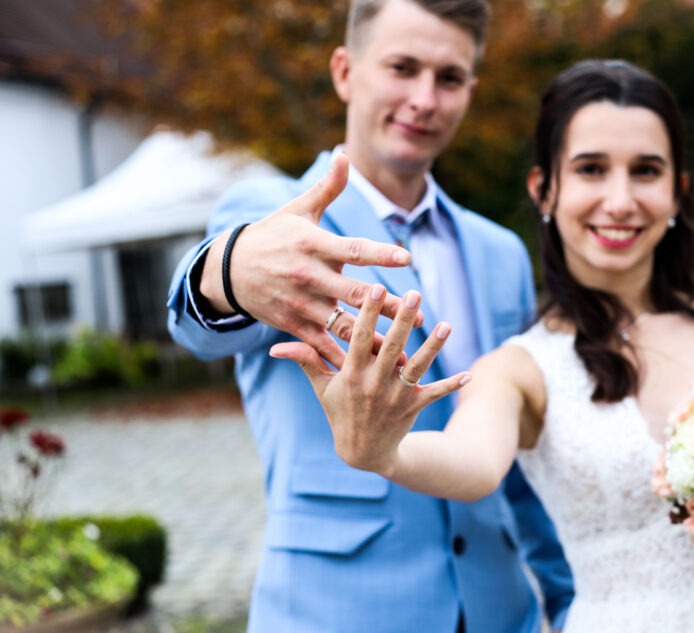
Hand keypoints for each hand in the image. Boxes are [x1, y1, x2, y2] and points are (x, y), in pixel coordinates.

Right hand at [200, 152, 421, 366]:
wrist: (228, 270)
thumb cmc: (273, 235)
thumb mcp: (298, 209)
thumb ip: (328, 187)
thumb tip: (344, 155)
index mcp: (312, 245)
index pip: (352, 250)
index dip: (379, 254)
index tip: (407, 258)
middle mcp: (307, 276)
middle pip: (354, 294)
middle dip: (387, 306)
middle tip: (417, 313)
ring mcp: (300, 304)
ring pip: (342, 325)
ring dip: (373, 339)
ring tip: (402, 350)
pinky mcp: (293, 325)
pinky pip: (323, 346)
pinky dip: (346, 358)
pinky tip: (371, 368)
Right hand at [270, 283, 468, 475]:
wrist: (362, 453)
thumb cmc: (339, 412)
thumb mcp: (321, 387)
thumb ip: (306, 361)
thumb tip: (276, 346)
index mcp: (351, 375)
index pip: (359, 338)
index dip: (368, 312)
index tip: (375, 286)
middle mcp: (374, 384)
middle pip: (392, 347)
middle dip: (403, 320)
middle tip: (414, 294)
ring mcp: (395, 397)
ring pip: (417, 367)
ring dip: (433, 347)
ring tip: (446, 325)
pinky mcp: (413, 408)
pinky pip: (434, 394)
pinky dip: (451, 385)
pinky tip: (468, 374)